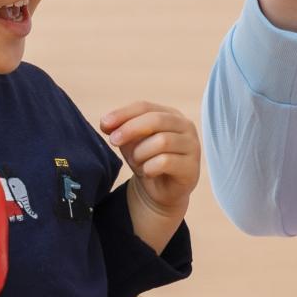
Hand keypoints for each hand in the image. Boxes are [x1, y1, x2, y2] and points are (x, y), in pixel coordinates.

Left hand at [100, 101, 200, 241]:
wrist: (160, 190)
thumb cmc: (146, 160)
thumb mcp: (130, 142)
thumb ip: (120, 129)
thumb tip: (106, 123)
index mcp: (170, 114)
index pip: (145, 106)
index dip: (123, 113)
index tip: (104, 124)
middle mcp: (185, 126)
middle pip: (155, 119)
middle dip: (130, 129)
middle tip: (114, 141)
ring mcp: (192, 146)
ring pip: (161, 141)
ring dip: (140, 153)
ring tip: (137, 162)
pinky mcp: (191, 167)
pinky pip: (165, 162)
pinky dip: (149, 167)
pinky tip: (148, 172)